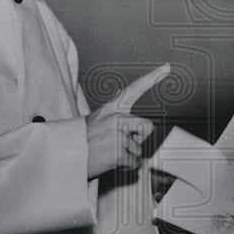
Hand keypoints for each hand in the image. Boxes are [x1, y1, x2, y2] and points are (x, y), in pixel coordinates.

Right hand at [86, 64, 169, 178]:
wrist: (66, 157)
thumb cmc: (83, 141)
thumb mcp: (97, 121)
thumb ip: (116, 116)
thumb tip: (130, 105)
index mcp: (111, 109)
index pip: (134, 90)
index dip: (152, 78)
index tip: (167, 67)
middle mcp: (117, 118)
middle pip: (147, 127)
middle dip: (137, 139)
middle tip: (117, 144)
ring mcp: (118, 134)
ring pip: (139, 148)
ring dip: (128, 155)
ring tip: (109, 153)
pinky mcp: (119, 152)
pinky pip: (135, 162)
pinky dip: (125, 166)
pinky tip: (110, 162)